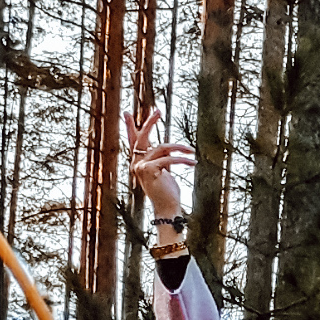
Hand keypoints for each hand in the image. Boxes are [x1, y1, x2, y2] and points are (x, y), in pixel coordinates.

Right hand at [124, 106, 190, 221]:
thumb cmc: (167, 192)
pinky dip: (182, 159)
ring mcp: (141, 166)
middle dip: (150, 122)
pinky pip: (168, 158)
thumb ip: (162, 158)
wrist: (167, 208)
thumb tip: (167, 148)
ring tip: (191, 151)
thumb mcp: (164, 171)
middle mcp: (136, 163)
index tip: (127, 113)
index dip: (130, 127)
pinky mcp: (149, 170)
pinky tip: (192, 162)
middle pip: (142, 137)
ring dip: (180, 148)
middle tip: (158, 110)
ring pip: (162, 147)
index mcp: (138, 163)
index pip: (133, 142)